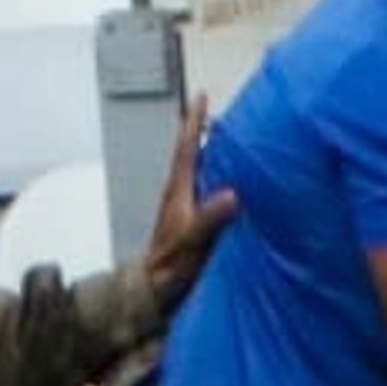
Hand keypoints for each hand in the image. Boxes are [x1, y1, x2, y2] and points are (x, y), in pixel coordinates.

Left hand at [141, 97, 238, 306]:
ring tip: (227, 136)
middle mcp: (179, 193)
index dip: (194, 120)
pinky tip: (228, 179)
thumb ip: (210, 218)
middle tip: (214, 108)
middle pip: (190, 151)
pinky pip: (203, 186)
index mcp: (178, 191)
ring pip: (196, 168)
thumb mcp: (192, 240)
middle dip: (201, 128)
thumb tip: (232, 195)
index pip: (187, 147)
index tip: (200, 95)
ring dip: (208, 150)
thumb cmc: (170, 266)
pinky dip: (214, 174)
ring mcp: (182, 205)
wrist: (153, 290)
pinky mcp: (188, 219)